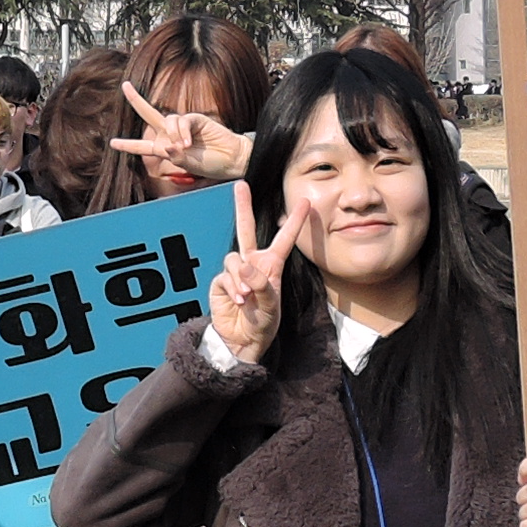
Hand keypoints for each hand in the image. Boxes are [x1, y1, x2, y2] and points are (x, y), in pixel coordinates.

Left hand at [122, 78, 250, 183]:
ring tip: (186, 148)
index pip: (142, 146)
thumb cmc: (210, 164)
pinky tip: (189, 143)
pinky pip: (181, 121)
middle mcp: (170, 134)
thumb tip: (166, 147)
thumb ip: (175, 157)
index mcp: (164, 148)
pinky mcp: (195, 119)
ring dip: (174, 135)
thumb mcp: (187, 166)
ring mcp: (182, 125)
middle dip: (136, 100)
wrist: (231, 159)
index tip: (112, 143)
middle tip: (125, 86)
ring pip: (167, 121)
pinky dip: (182, 132)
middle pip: (148, 114)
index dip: (127, 145)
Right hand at [205, 202, 305, 365]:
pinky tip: (238, 301)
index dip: (295, 220)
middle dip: (243, 207)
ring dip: (240, 278)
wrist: (241, 341)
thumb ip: (260, 284)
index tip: (305, 202)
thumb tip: (243, 265)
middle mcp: (252, 264)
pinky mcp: (220, 282)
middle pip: (246, 229)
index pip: (284, 239)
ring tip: (246, 297)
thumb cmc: (263, 323)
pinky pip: (224, 277)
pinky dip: (231, 288)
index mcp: (271, 266)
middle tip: (241, 186)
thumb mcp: (271, 305)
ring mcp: (235, 272)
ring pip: (233, 258)